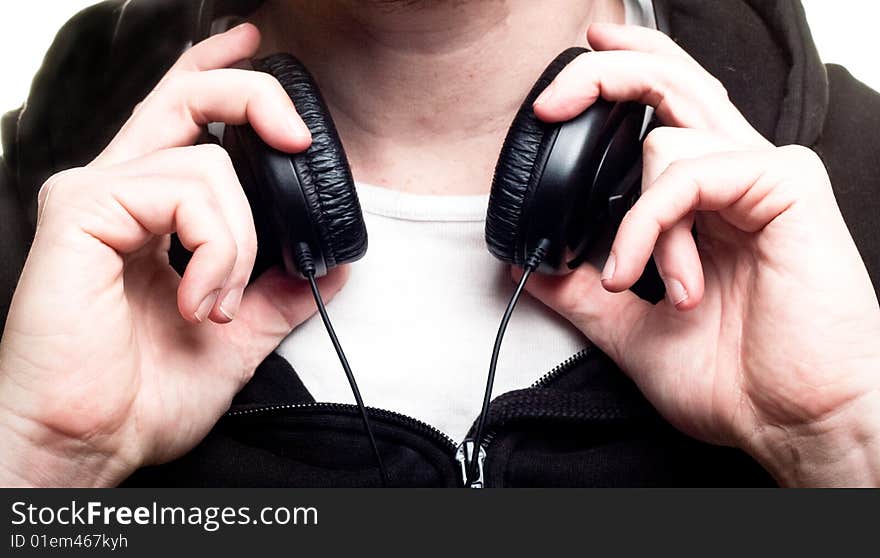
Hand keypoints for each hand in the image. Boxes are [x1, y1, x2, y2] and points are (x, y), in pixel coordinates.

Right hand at [0, 24, 346, 486]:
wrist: (88, 444)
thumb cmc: (141, 396)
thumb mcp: (235, 337)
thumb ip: (278, 293)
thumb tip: (330, 264)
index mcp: (147, 210)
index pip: (182, 116)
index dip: (219, 72)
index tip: (257, 45)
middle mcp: (117, 189)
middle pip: (190, 98)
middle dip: (254, 97)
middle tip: (297, 139)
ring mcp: (95, 196)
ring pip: (208, 164)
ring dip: (239, 244)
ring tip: (215, 304)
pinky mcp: (81, 214)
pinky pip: (183, 193)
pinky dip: (214, 252)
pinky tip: (196, 301)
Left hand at [526, 23, 879, 485]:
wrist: (794, 421)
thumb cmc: (737, 379)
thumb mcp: (632, 328)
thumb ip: (583, 289)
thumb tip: (531, 265)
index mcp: (710, 198)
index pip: (666, 110)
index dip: (618, 80)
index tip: (559, 95)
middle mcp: (737, 174)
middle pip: (671, 83)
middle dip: (604, 75)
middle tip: (551, 103)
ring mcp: (765, 175)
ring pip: (667, 136)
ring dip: (633, 222)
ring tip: (641, 284)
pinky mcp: (786, 186)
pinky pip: (689, 174)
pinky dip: (650, 223)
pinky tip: (648, 274)